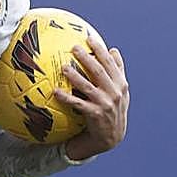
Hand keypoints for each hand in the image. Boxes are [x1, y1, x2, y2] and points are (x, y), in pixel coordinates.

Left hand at [55, 37, 128, 160]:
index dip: (100, 50)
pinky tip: (56, 91)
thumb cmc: (113, 110)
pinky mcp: (95, 115)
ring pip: (88, 87)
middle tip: (74, 48)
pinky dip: (66, 98)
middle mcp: (115, 93)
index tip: (89, 38)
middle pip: (99, 71)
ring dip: (75, 76)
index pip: (110, 63)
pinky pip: (77, 104)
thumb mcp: (120, 91)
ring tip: (63, 68)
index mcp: (121, 84)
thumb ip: (117, 71)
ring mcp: (105, 104)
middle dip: (87, 58)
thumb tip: (113, 50)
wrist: (111, 137)